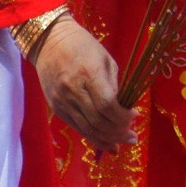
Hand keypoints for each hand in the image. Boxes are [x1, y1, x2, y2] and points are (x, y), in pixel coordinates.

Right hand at [33, 20, 136, 149]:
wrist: (50, 43)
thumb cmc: (84, 47)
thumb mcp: (105, 60)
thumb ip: (113, 86)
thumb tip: (123, 110)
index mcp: (89, 74)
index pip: (107, 105)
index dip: (123, 116)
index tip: (135, 116)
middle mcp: (73, 90)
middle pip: (98, 120)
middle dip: (118, 132)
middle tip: (133, 137)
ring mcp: (62, 101)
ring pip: (87, 128)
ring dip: (107, 139)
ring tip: (123, 143)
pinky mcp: (56, 108)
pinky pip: (76, 127)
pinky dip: (93, 137)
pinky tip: (106, 143)